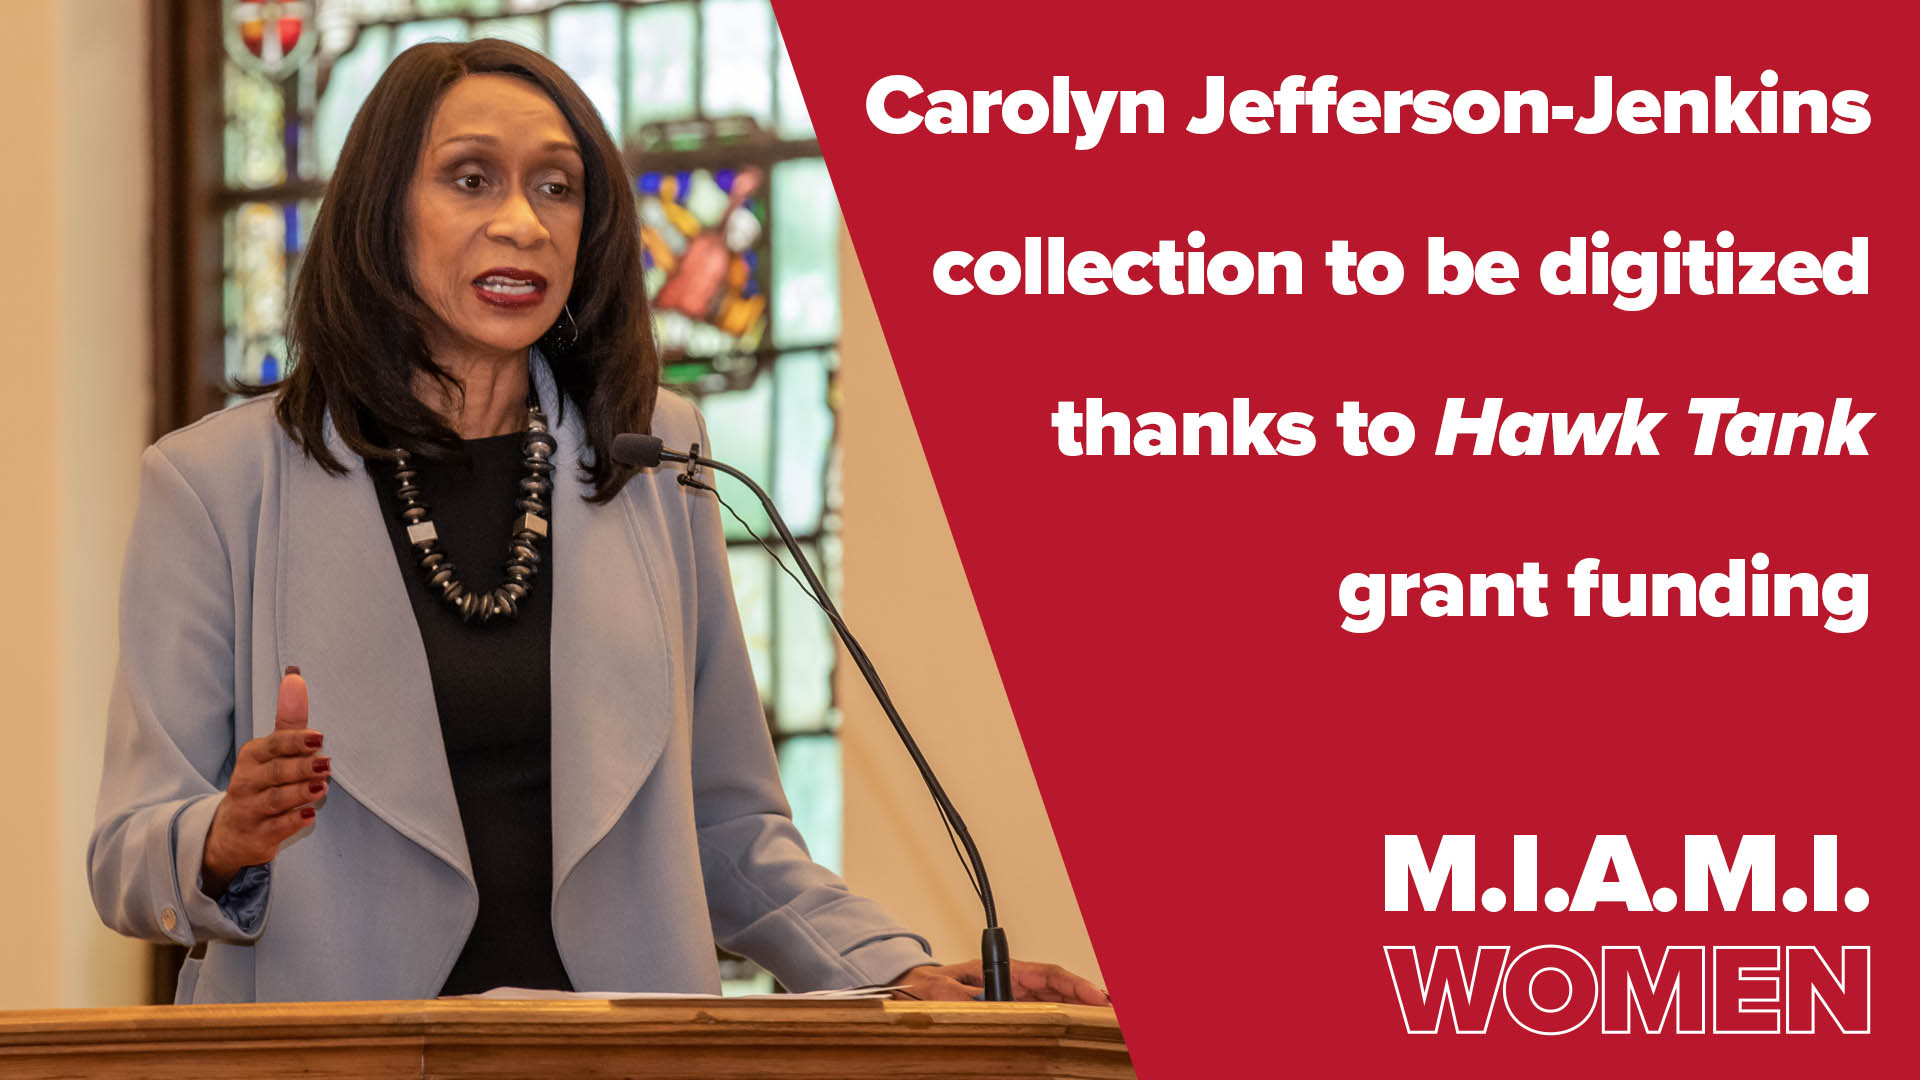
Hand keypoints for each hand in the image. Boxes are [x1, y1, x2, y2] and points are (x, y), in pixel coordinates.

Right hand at [200, 668, 328, 894]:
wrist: (232, 831)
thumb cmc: (261, 782)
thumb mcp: (272, 751)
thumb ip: (288, 718)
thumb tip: (295, 676)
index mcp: (253, 756)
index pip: (274, 746)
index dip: (295, 742)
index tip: (318, 738)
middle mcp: (246, 782)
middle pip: (275, 773)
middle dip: (301, 768)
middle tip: (326, 763)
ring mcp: (250, 810)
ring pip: (275, 800)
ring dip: (299, 793)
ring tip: (322, 787)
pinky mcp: (257, 836)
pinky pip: (275, 829)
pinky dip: (292, 822)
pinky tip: (310, 815)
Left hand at [890, 958, 1108, 1005]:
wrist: (916, 990)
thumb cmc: (929, 983)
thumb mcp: (937, 988)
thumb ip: (954, 994)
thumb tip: (971, 999)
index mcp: (1004, 972)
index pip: (1048, 975)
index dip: (1074, 985)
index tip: (1094, 996)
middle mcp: (1017, 984)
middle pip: (1061, 989)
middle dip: (1088, 998)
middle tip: (1114, 1012)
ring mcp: (1018, 1000)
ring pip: (1059, 1003)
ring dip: (1081, 1011)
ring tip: (1108, 1021)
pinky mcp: (1015, 1014)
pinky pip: (1047, 1017)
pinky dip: (1067, 1021)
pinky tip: (1081, 1030)